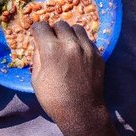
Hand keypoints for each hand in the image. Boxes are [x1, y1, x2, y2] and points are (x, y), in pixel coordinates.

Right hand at [31, 21, 106, 135]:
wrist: (82, 111)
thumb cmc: (54, 99)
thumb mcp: (36, 78)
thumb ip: (38, 57)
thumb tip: (40, 45)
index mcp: (51, 49)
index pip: (41, 26)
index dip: (37, 30)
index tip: (37, 35)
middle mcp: (71, 44)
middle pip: (60, 24)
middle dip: (53, 30)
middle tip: (52, 41)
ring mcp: (87, 48)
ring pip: (77, 28)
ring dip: (69, 34)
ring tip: (66, 45)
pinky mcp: (98, 55)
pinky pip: (88, 40)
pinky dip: (81, 42)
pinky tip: (77, 53)